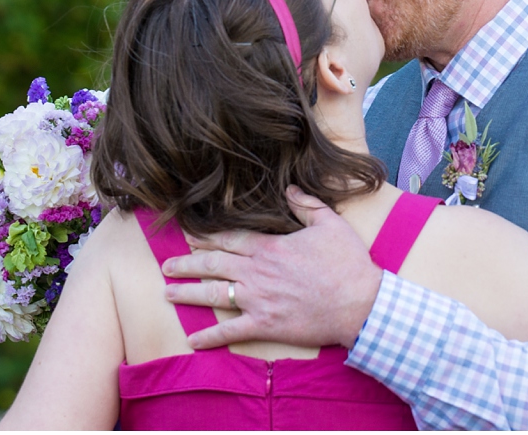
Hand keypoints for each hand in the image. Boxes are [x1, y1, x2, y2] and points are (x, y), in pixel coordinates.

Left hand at [161, 186, 383, 349]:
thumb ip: (306, 204)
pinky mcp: (265, 325)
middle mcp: (257, 272)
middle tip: (167, 265)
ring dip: (187, 293)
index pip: (229, 239)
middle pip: (213, 264)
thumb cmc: (347, 263)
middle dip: (187, 263)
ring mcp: (259, 299)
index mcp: (270, 247)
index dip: (205, 236)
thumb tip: (289, 189)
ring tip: (167, 292)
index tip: (187, 235)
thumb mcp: (330, 223)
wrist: (360, 303)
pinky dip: (210, 336)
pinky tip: (192, 338)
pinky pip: (231, 331)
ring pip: (213, 294)